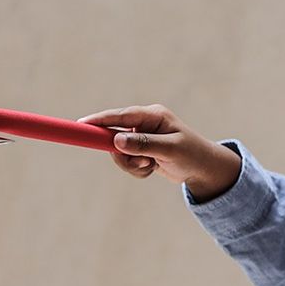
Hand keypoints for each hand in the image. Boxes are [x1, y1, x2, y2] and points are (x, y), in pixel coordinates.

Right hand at [76, 104, 241, 201]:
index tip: (81, 124)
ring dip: (132, 165)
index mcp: (153, 115)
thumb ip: (143, 144)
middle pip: (114, 136)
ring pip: (119, 153)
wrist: (203, 169)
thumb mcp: (169, 149)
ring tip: (151, 166)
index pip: (121, 115)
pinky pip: (126, 162)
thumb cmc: (191, 154)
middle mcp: (144, 123)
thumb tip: (117, 140)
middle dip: (124, 154)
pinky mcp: (140, 150)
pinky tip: (153, 168)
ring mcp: (141, 137)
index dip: (99, 120)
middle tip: (142, 162)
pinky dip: (137, 170)